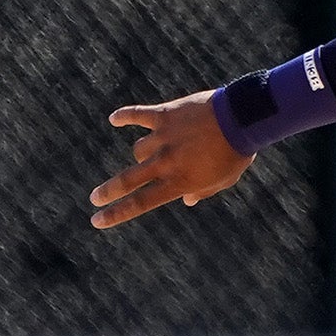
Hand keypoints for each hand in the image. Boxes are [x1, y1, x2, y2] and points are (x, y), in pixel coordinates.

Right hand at [89, 92, 253, 228]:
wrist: (241, 120)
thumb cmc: (236, 153)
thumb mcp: (224, 180)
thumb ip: (203, 191)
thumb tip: (188, 200)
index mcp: (180, 182)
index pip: (141, 203)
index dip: (117, 214)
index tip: (98, 221)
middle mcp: (166, 162)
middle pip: (128, 180)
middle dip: (108, 192)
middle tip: (94, 199)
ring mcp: (162, 138)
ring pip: (139, 149)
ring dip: (145, 152)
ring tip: (164, 147)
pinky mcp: (163, 115)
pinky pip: (137, 115)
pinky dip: (124, 116)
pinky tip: (114, 119)